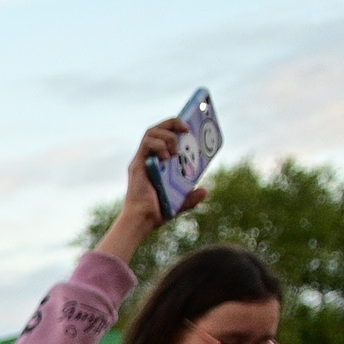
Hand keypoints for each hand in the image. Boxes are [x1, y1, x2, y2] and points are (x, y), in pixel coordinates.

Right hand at [97, 117, 201, 260]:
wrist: (142, 221)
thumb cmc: (156, 213)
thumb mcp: (179, 203)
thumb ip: (191, 198)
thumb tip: (205, 191)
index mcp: (156, 162)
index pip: (163, 135)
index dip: (175, 126)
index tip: (190, 128)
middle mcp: (147, 157)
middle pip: (157, 128)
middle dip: (173, 123)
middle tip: (187, 130)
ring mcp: (142, 160)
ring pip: (152, 131)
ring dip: (168, 135)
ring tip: (176, 151)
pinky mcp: (138, 164)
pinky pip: (147, 143)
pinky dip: (160, 145)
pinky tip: (167, 158)